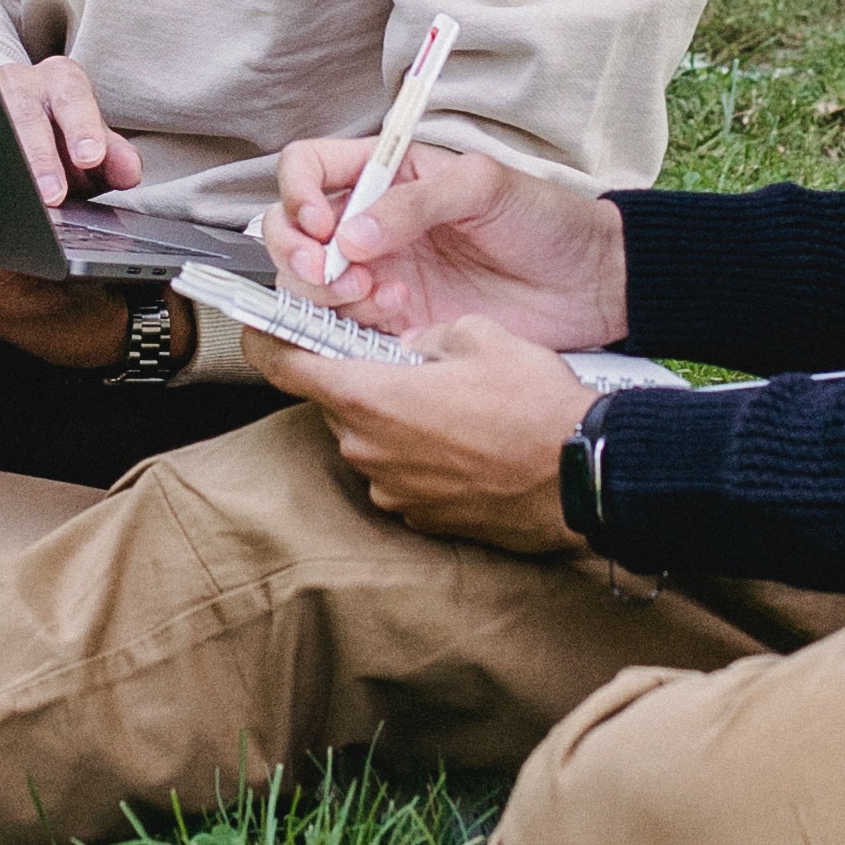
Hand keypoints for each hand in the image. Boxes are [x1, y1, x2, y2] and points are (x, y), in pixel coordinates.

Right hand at [0, 55, 138, 208]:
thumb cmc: (62, 126)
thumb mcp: (93, 136)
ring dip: (13, 169)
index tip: (90, 158)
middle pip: (26, 113)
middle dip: (41, 156)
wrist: (21, 111)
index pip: (73, 99)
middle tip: (55, 194)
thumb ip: (115, 155)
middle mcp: (22, 84)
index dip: (82, 129)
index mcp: (62, 80)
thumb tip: (129, 173)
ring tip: (28, 201)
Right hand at [257, 137, 628, 355]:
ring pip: (311, 284)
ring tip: (375, 295)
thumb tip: (352, 234)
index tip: (321, 223)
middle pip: (293, 232)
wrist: (588, 284)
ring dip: (327, 293)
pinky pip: (346, 326)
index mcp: (386, 174)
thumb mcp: (484, 187)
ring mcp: (381, 273)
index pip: (309, 168)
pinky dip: (355, 325)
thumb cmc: (545, 219)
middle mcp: (372, 223)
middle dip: (300, 254)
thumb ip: (415, 204)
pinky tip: (399, 315)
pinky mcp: (396, 321)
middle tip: (336, 272)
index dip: (298, 194)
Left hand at [276, 316, 595, 554]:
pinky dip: (423, 457)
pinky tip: (469, 443)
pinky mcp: (421, 518)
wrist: (582, 477)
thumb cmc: (533, 406)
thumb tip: (415, 348)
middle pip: (336, 403)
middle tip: (406, 360)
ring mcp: (392, 490)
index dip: (266, 339)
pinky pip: (404, 475)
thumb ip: (427, 335)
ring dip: (397, 420)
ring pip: (372, 440)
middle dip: (362, 379)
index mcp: (368, 397)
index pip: (284, 366)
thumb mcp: (479, 334)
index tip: (262, 326)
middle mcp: (367, 450)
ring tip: (455, 405)